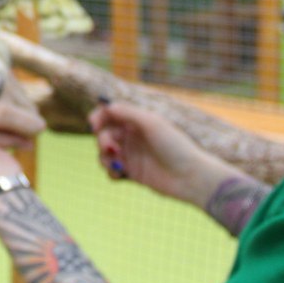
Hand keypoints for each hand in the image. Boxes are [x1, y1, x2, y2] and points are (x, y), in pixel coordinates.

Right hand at [88, 101, 232, 207]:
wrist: (191, 176)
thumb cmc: (175, 146)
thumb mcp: (152, 123)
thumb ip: (127, 112)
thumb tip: (106, 106)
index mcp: (137, 121)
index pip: (110, 114)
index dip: (98, 117)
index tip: (93, 124)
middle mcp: (132, 136)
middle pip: (104, 134)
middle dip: (102, 140)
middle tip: (111, 148)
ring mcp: (132, 155)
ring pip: (104, 153)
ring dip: (104, 157)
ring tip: (115, 164)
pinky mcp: (132, 173)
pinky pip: (112, 171)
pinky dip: (111, 172)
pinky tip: (119, 174)